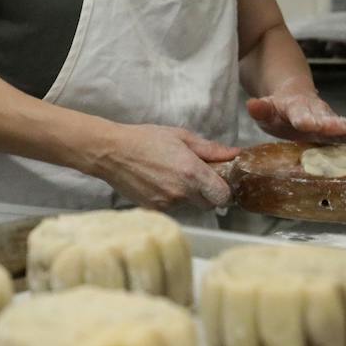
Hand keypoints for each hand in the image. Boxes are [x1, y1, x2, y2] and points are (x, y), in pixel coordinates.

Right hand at [89, 124, 240, 210]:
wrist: (112, 153)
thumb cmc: (145, 140)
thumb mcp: (181, 137)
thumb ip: (210, 149)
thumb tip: (234, 154)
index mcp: (192, 172)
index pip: (223, 196)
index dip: (224, 191)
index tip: (220, 182)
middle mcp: (181, 192)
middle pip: (208, 204)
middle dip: (207, 193)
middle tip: (197, 177)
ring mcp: (167, 203)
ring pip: (189, 206)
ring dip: (187, 195)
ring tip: (171, 175)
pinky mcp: (154, 209)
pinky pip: (172, 207)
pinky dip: (171, 198)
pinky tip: (159, 182)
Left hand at [246, 92, 345, 144]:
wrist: (295, 96)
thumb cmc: (279, 109)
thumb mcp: (266, 109)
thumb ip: (260, 109)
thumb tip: (251, 104)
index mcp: (296, 110)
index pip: (300, 115)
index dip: (305, 120)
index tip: (309, 124)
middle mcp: (316, 114)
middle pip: (326, 119)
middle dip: (335, 125)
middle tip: (344, 128)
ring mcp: (328, 120)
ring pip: (342, 124)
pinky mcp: (336, 128)